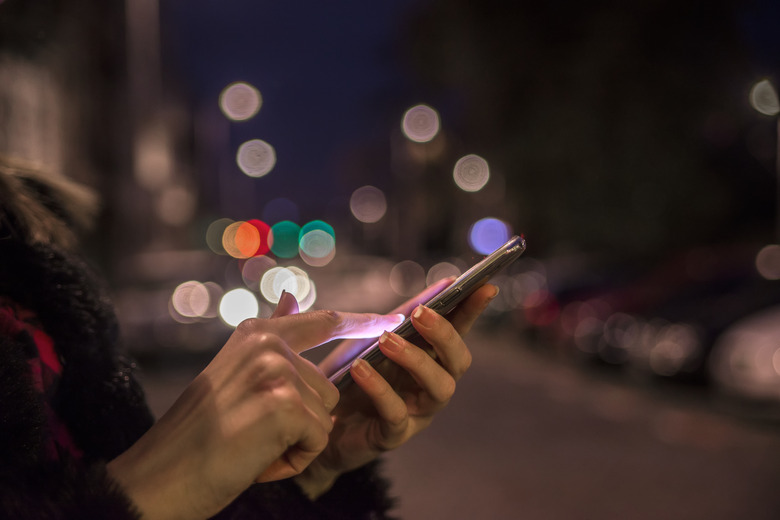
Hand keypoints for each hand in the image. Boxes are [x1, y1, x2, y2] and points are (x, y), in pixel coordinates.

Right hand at [107, 305, 403, 519]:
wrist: (159, 478)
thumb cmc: (198, 435)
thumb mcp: (235, 374)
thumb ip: (271, 337)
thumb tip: (294, 296)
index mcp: (256, 334)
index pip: (322, 321)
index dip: (361, 321)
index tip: (391, 318)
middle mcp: (268, 345)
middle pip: (327, 387)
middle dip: (301, 421)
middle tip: (252, 434)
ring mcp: (276, 371)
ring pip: (325, 415)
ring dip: (297, 441)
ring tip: (253, 446)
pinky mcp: (284, 404)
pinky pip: (319, 438)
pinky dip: (295, 460)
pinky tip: (259, 461)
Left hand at [295, 281, 498, 497]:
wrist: (316, 420)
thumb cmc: (351, 374)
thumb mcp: (371, 337)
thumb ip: (401, 316)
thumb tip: (440, 285)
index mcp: (431, 358)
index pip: (460, 330)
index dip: (474, 310)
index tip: (484, 286)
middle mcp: (432, 386)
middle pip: (458, 362)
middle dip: (445, 335)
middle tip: (420, 313)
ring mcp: (418, 413)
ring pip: (439, 388)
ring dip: (417, 360)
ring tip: (387, 341)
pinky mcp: (393, 435)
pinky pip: (396, 413)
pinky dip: (380, 388)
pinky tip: (360, 368)